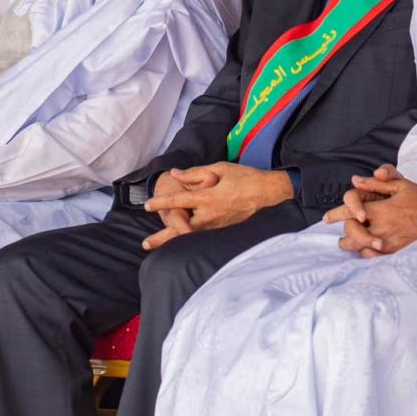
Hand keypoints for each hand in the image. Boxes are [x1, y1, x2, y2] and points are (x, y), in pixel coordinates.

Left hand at [143, 163, 292, 249]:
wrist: (270, 195)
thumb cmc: (246, 178)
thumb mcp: (220, 169)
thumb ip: (195, 173)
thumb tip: (175, 174)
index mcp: (207, 197)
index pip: (178, 201)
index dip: (161, 203)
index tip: (147, 206)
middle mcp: (210, 216)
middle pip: (181, 229)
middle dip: (163, 237)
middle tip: (145, 244)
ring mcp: (218, 227)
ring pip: (191, 236)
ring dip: (174, 241)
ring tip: (157, 247)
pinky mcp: (224, 233)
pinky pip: (203, 238)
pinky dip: (190, 241)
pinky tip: (180, 246)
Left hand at [325, 165, 416, 256]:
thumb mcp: (399, 185)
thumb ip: (375, 183)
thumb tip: (355, 180)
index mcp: (381, 210)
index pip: (351, 212)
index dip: (336, 214)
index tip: (326, 218)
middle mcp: (382, 228)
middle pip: (352, 234)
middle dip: (344, 233)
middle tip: (340, 234)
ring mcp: (389, 241)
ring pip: (360, 248)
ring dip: (352, 244)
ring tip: (347, 242)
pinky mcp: (396, 251)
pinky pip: (374, 257)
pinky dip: (366, 253)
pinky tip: (365, 248)